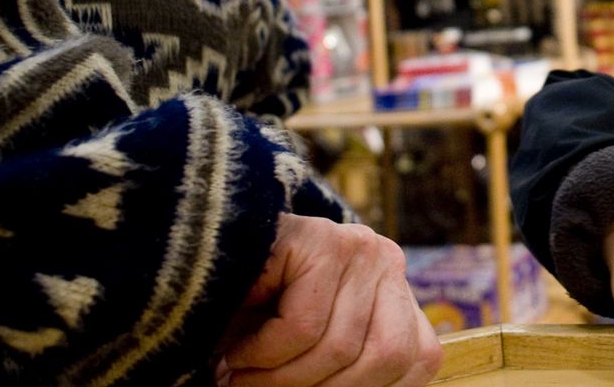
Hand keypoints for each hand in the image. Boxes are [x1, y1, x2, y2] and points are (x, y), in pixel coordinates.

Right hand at [221, 213, 442, 386]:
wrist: (196, 265)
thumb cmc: (249, 324)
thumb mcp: (308, 355)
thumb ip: (343, 371)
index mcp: (396, 294)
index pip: (417, 359)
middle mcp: (387, 262)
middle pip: (386, 357)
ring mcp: (358, 246)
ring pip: (338, 347)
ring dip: (280, 379)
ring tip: (242, 378)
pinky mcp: (320, 240)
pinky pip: (303, 326)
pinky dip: (264, 354)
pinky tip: (238, 352)